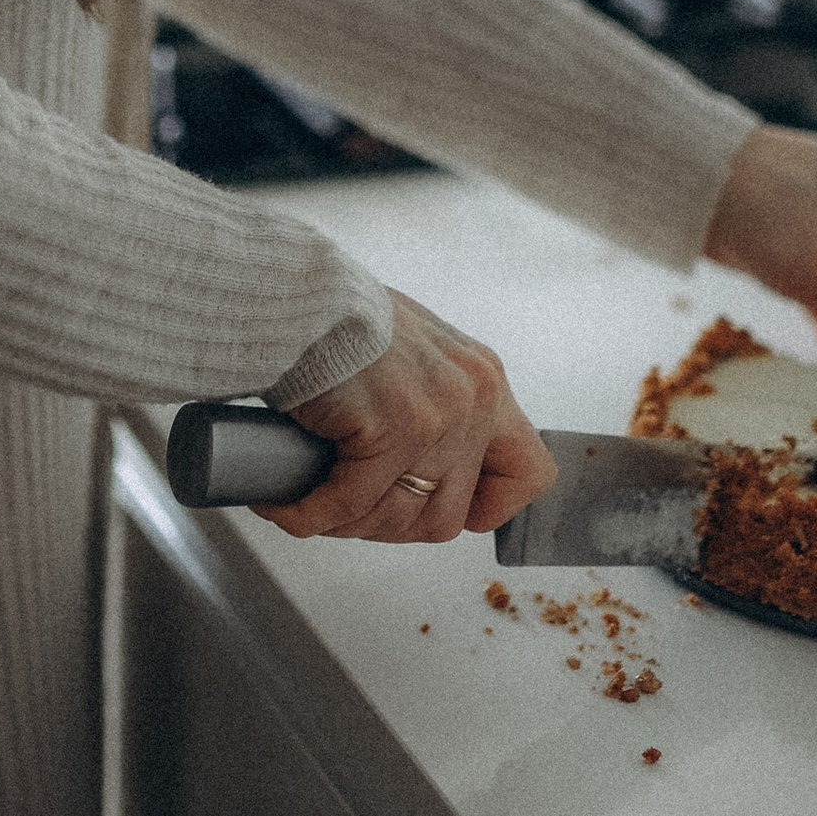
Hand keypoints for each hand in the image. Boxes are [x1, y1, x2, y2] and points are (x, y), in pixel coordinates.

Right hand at [268, 296, 556, 543]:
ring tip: (310, 505)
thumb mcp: (415, 348)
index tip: (449, 509)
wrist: (297, 291)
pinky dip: (310, 514)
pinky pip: (350, 504)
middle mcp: (474, 401)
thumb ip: (432, 396)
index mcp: (484, 380)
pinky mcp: (391, 431)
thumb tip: (415, 455)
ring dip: (348, 523)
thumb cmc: (339, 313)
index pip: (529, 472)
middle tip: (348, 509)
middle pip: (447, 515)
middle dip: (391, 524)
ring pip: (398, 518)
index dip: (487, 505)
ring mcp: (437, 419)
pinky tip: (286, 506)